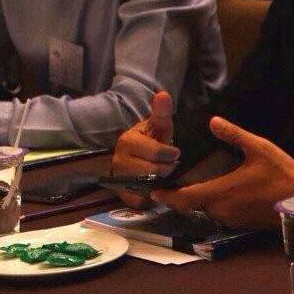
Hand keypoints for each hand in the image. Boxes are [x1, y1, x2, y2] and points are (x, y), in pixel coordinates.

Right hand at [109, 90, 178, 207]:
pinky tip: (155, 185)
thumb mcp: (159, 125)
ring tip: (162, 173)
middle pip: (152, 171)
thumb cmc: (151, 140)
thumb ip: (161, 112)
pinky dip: (152, 194)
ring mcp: (118, 179)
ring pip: (147, 186)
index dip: (170, 154)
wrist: (137, 160)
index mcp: (127, 141)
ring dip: (160, 181)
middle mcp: (118, 160)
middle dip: (166, 168)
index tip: (174, 153)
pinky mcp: (122, 195)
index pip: (156, 152)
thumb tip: (163, 94)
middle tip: (169, 165)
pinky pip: (142, 199)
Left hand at [152, 116, 293, 228]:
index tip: (153, 189)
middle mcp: (221, 209)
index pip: (184, 197)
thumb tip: (213, 121)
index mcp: (222, 191)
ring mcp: (231, 218)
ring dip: (198, 199)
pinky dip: (213, 203)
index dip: (166, 195)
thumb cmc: (281, 172)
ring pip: (205, 209)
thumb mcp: (259, 148)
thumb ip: (234, 135)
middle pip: (192, 205)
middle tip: (172, 181)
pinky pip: (219, 213)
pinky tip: (219, 191)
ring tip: (195, 182)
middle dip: (180, 195)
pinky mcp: (239, 223)